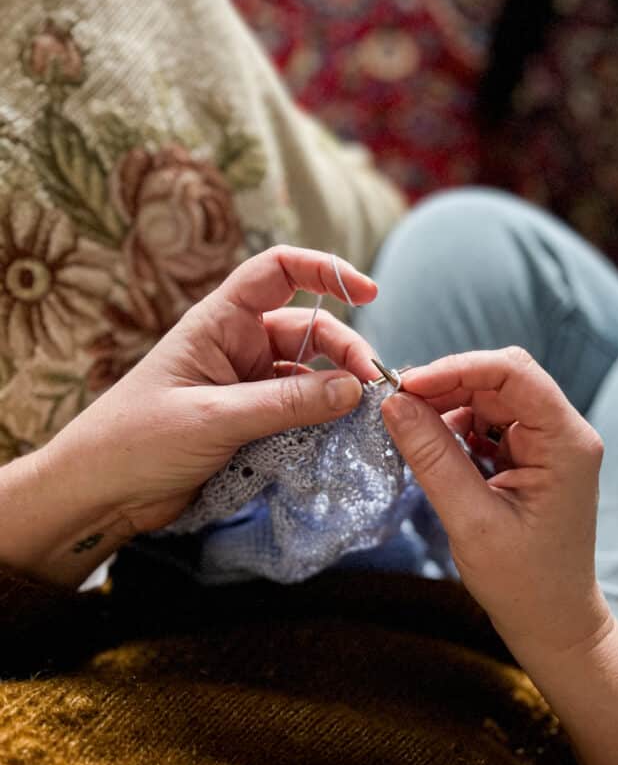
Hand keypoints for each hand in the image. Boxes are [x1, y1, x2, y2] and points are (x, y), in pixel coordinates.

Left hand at [1, 246, 377, 585]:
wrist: (100, 493)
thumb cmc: (138, 441)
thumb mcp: (214, 419)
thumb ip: (285, 404)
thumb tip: (353, 390)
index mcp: (218, 323)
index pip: (278, 272)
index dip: (325, 272)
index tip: (369, 293)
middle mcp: (236, 347)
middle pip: (307, 330)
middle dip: (343, 350)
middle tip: (371, 387)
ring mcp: (244, 385)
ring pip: (307, 375)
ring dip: (335, 390)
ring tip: (361, 416)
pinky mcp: (249, 422)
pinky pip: (297, 411)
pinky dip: (320, 420)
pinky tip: (337, 437)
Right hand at [382, 347, 611, 655]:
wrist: (553, 623)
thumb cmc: (523, 582)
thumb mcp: (471, 520)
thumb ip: (433, 458)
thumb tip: (394, 404)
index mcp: (566, 442)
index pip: (513, 373)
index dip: (456, 368)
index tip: (406, 385)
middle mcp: (563, 434)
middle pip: (501, 379)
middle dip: (447, 384)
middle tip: (396, 404)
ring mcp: (548, 445)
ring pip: (491, 399)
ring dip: (447, 405)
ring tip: (409, 430)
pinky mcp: (531, 458)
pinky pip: (489, 424)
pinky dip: (456, 427)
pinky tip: (432, 446)